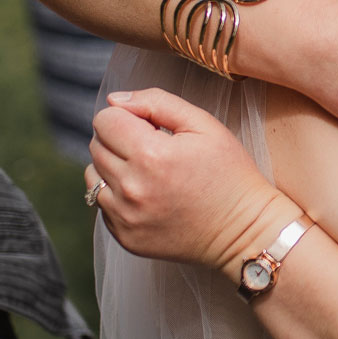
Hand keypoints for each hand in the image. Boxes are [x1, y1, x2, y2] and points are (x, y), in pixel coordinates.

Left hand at [87, 88, 286, 276]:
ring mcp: (126, 218)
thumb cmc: (229, 174)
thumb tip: (115, 101)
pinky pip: (102, 206)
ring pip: (93, 176)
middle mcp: (132, 189)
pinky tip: (148, 196)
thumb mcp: (204, 125)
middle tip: (152, 148)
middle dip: (119, 139)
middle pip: (96, 146)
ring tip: (148, 172)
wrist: (244, 231)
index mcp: (151, 155)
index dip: (126, 116)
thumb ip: (156, 102)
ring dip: (113, 167)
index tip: (149, 126)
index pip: (105, 121)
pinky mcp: (125, 237)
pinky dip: (118, 196)